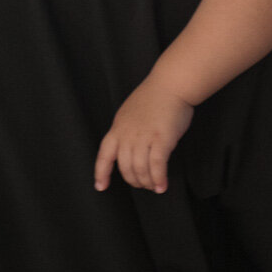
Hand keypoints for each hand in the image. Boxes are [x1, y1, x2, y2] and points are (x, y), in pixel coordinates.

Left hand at [93, 77, 194, 192]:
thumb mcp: (129, 114)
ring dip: (147, 182)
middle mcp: (127, 135)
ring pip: (140, 170)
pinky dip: (159, 179)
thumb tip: (129, 149)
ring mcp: (143, 137)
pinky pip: (157, 166)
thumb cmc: (153, 97)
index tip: (100, 186)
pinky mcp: (161, 140)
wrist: (170, 85)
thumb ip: (126, 131)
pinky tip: (162, 186)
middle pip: (125, 167)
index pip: (104, 155)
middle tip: (143, 184)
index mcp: (117, 128)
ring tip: (154, 186)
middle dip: (134, 181)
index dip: (101, 173)